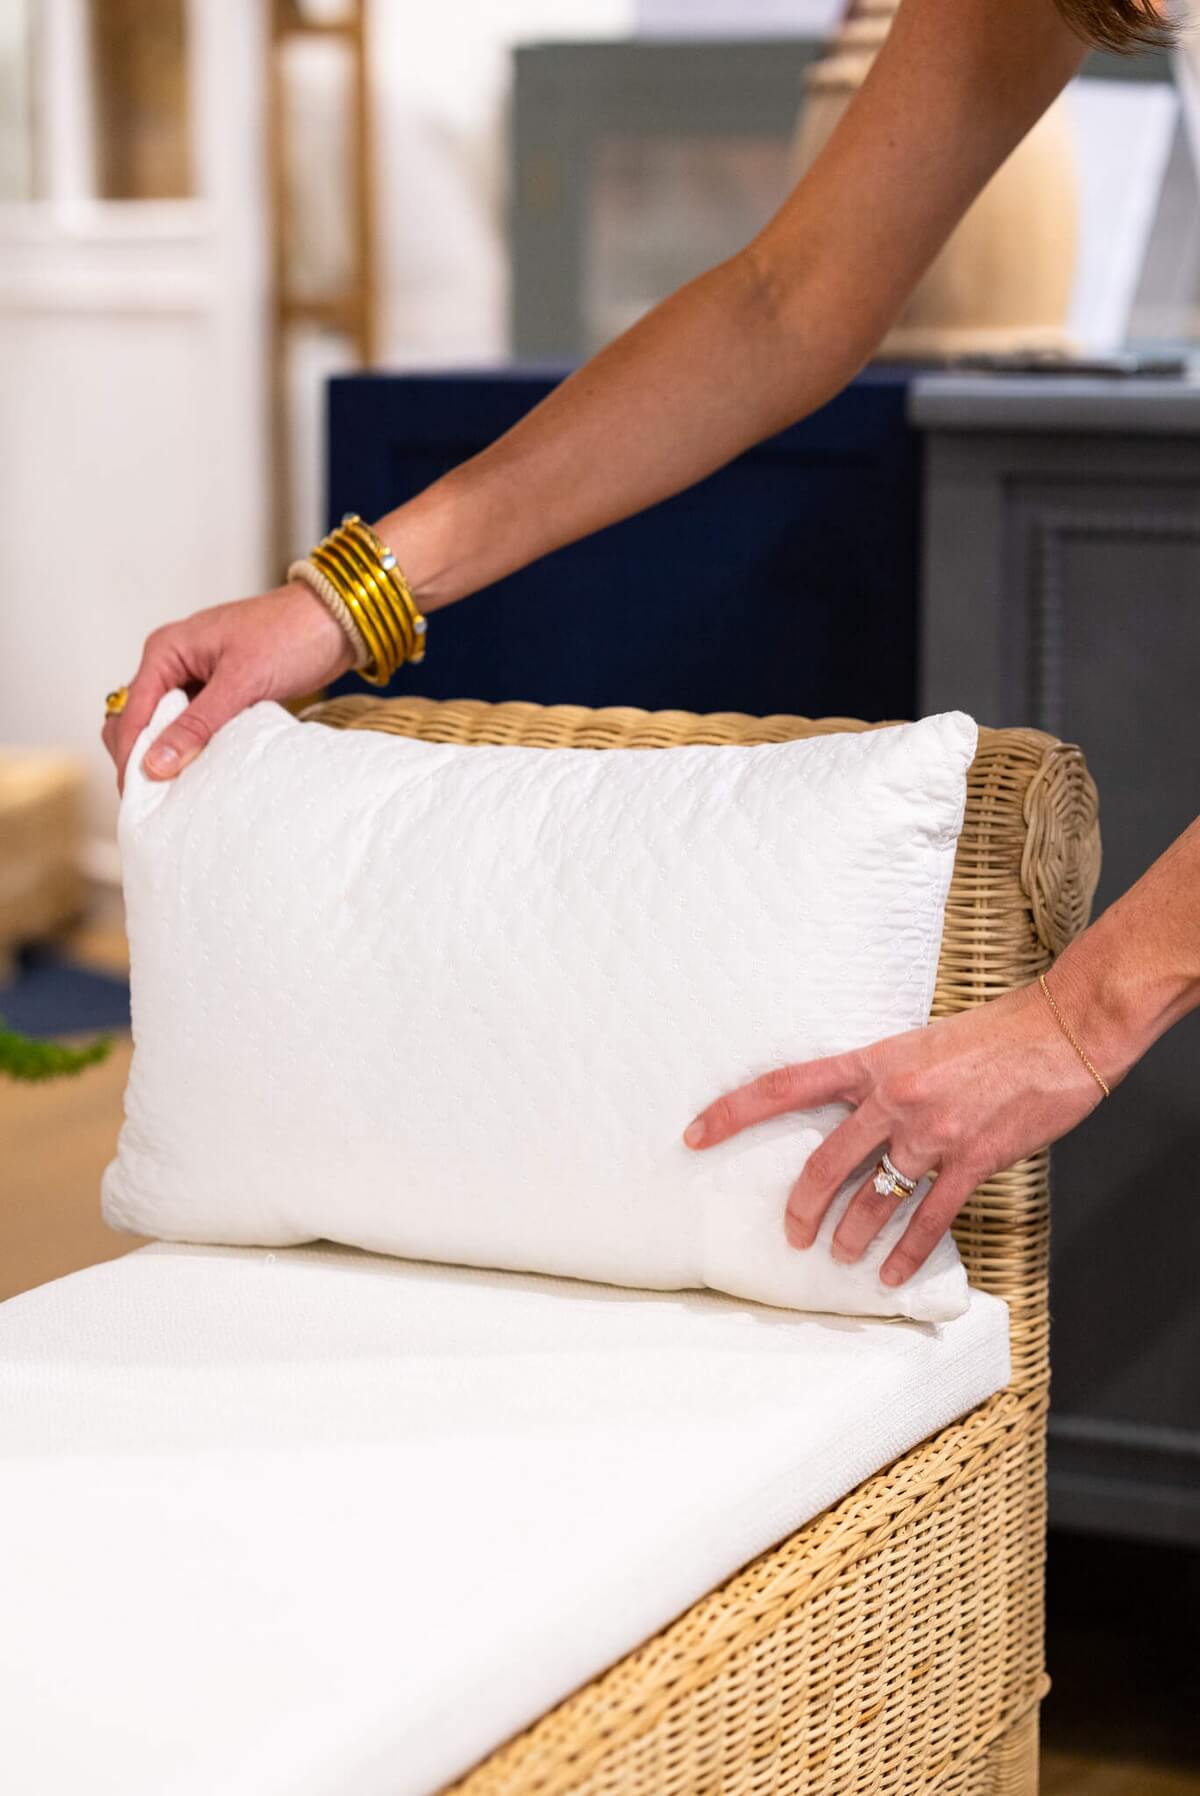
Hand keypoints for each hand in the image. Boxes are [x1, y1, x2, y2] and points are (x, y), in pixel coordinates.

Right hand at [102, 584, 353, 790]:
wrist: (335, 621)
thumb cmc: (289, 635)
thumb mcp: (241, 681)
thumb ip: (198, 724)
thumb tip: (155, 764)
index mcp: (166, 651)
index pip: (132, 713)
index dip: (130, 757)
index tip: (137, 799)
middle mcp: (173, 663)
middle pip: (139, 721)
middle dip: (141, 759)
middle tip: (152, 803)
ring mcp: (195, 678)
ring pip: (165, 727)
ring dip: (167, 755)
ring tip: (174, 795)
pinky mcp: (219, 693)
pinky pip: (193, 726)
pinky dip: (193, 748)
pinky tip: (201, 774)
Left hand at [682, 979, 1106, 1286]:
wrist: (1063, 1031)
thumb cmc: (994, 1033)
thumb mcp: (920, 1042)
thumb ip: (883, 1076)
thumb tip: (855, 1110)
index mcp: (874, 1061)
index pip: (785, 1085)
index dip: (733, 1111)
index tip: (694, 1134)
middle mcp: (895, 1098)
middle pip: (825, 1162)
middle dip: (802, 1207)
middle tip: (792, 1234)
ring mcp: (933, 1133)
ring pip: (874, 1199)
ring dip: (852, 1235)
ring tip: (842, 1256)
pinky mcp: (973, 1160)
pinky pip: (929, 1218)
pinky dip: (906, 1252)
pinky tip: (890, 1274)